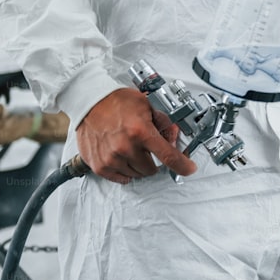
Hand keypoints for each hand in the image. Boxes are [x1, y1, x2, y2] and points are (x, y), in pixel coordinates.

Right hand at [76, 88, 196, 184]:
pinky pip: (121, 178)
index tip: (189, 169)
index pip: (169, 156)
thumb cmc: (117, 101)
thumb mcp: (147, 106)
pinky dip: (125, 170)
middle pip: (152, 169)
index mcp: (141, 131)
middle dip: (153, 160)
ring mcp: (111, 158)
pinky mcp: (99, 166)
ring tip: (131, 147)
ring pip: (137, 174)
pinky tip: (122, 156)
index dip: (183, 165)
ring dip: (138, 165)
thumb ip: (164, 123)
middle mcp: (126, 147)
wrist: (90, 101)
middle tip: (146, 147)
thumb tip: (175, 139)